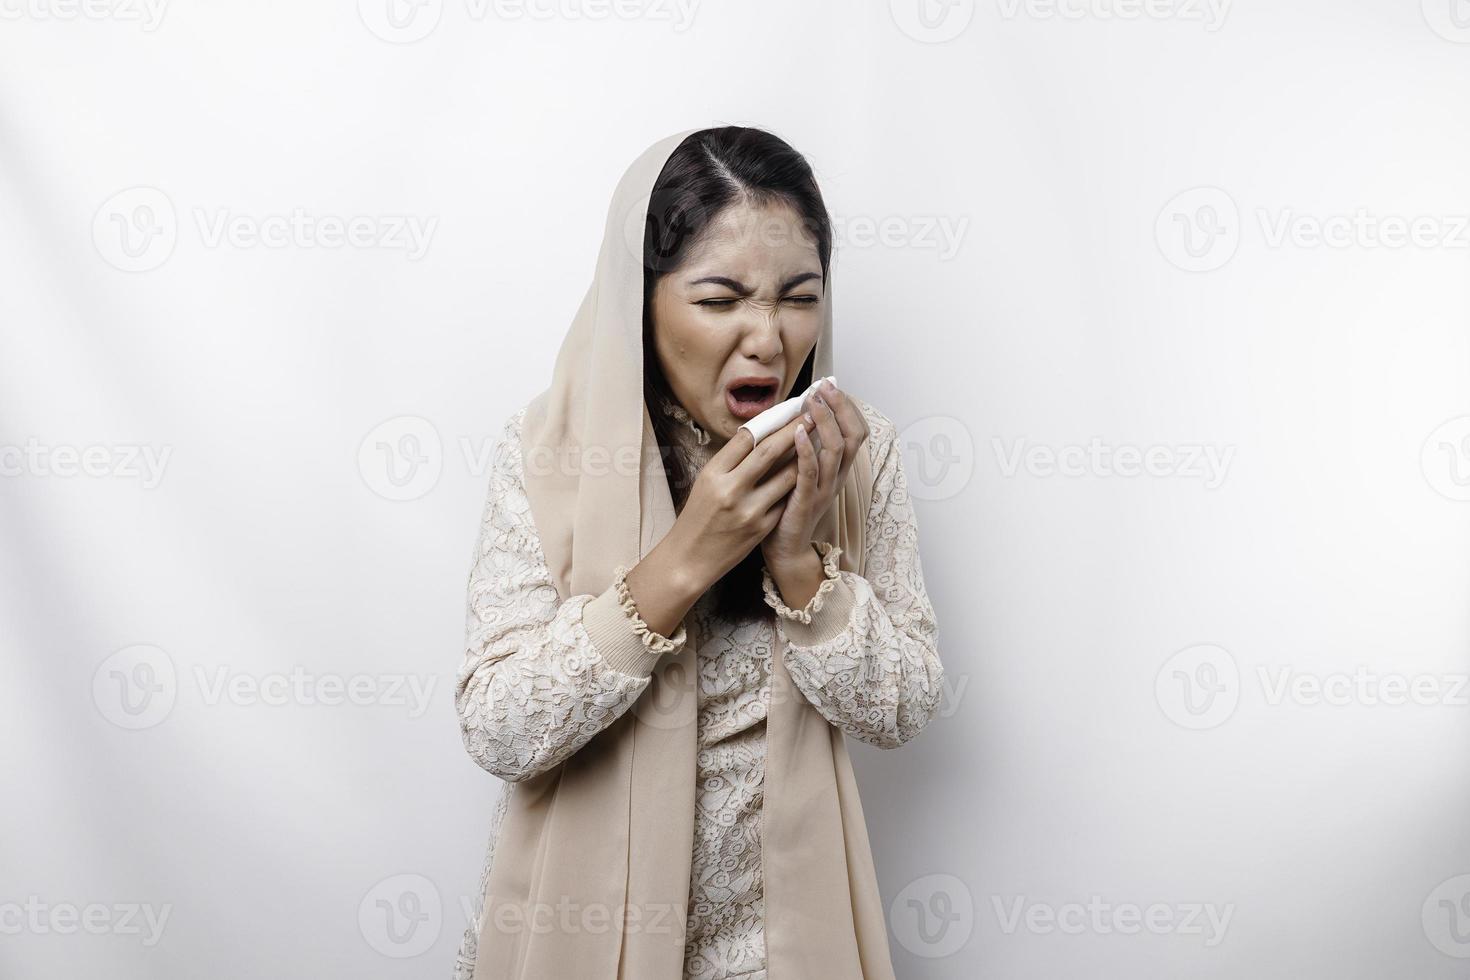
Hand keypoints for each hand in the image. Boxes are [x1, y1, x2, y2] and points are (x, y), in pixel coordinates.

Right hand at [658, 405, 812, 592]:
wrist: (689, 559)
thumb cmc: (697, 517)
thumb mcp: (706, 482)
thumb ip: (731, 461)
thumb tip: (760, 434)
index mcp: (713, 473)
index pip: (747, 437)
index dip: (772, 420)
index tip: (789, 408)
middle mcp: (731, 489)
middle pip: (769, 451)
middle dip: (794, 430)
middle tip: (812, 413)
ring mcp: (749, 510)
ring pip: (786, 475)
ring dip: (803, 456)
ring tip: (817, 440)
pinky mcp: (762, 527)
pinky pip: (786, 499)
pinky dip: (797, 484)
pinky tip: (807, 472)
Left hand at [760, 378, 869, 571]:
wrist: (785, 550)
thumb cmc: (788, 509)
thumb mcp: (801, 474)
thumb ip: (805, 449)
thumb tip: (798, 416)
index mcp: (837, 470)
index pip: (854, 432)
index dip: (846, 407)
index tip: (830, 386)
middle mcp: (835, 478)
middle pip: (851, 436)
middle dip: (839, 408)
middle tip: (825, 387)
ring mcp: (823, 490)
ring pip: (835, 450)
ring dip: (824, 422)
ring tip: (813, 401)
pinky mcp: (805, 501)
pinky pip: (810, 472)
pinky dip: (805, 449)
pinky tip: (797, 431)